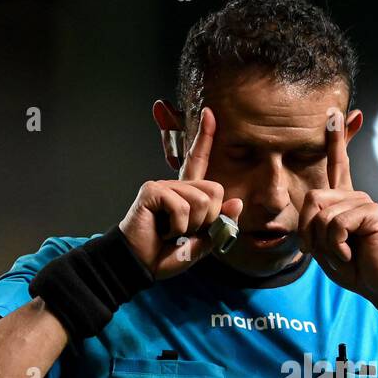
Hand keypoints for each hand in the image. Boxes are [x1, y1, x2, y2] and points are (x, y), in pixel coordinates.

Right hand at [117, 105, 244, 279]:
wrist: (141, 265)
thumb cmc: (167, 254)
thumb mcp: (203, 243)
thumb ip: (221, 224)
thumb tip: (236, 202)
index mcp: (187, 194)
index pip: (199, 161)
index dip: (205, 138)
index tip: (209, 112)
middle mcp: (176, 185)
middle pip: (215, 190)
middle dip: (208, 218)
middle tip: (185, 231)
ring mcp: (163, 185)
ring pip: (201, 200)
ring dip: (191, 225)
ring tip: (172, 232)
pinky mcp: (152, 191)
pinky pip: (182, 206)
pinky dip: (178, 227)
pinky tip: (164, 231)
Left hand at [297, 108, 377, 313]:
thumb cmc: (352, 267)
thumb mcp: (322, 245)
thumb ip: (314, 222)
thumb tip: (314, 201)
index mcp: (343, 201)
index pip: (337, 165)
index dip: (336, 139)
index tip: (334, 113)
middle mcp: (355, 196)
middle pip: (312, 198)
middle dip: (310, 231)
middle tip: (325, 252)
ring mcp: (365, 202)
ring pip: (323, 215)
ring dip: (325, 244)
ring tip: (343, 254)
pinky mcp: (372, 212)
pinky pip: (337, 224)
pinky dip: (337, 247)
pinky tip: (351, 254)